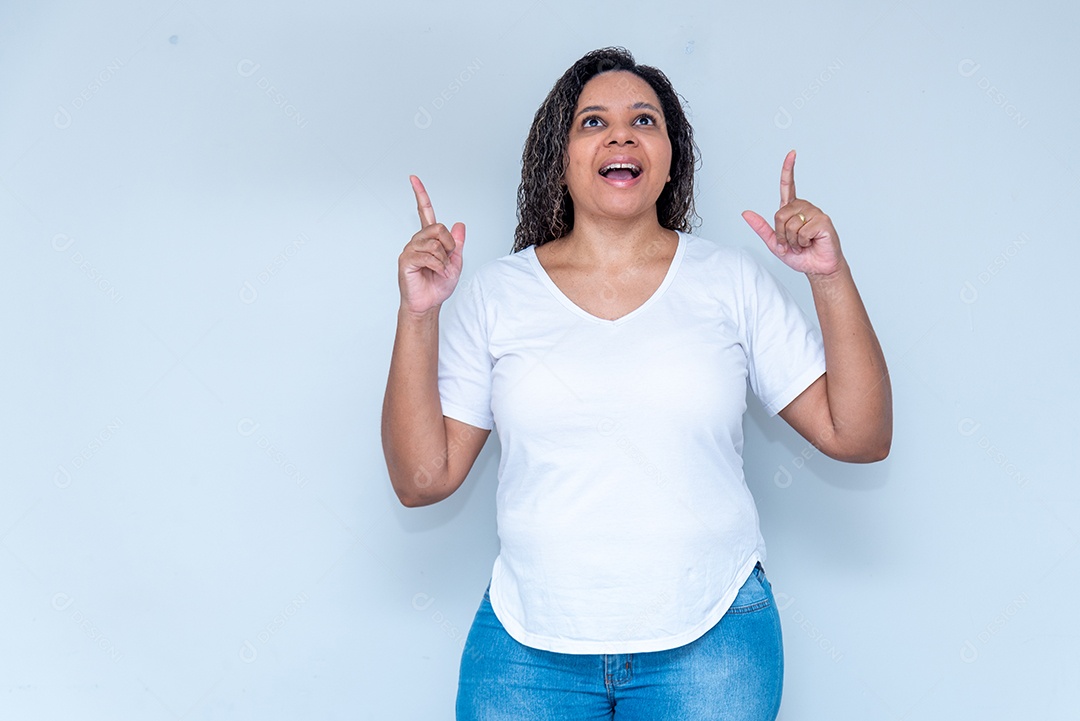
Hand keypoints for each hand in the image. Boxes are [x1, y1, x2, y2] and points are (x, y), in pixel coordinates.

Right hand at [398, 175, 465, 315]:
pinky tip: (434, 273)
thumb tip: (459, 224)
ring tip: (438, 269)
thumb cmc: (438, 285)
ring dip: (443, 259)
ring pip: (435, 243)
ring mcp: (410, 249)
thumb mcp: (456, 262)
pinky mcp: (406, 260)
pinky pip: (428, 255)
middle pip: (438, 228)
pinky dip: (437, 266)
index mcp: (429, 238)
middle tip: (447, 260)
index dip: (420, 194)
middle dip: (449, 245)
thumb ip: (457, 244)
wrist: (429, 303)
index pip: (424, 212)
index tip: (413, 178)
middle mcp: (417, 240)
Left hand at [741, 150, 843, 276]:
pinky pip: (802, 230)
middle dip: (781, 234)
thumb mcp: (774, 243)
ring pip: (790, 223)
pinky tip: (811, 243)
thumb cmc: (800, 256)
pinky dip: (802, 242)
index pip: (788, 186)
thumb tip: (745, 213)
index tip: (791, 153)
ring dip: (792, 240)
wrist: (817, 268)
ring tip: (802, 244)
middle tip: (791, 243)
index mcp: (791, 210)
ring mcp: (815, 213)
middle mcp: (803, 207)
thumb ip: (761, 228)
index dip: (788, 170)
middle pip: (779, 214)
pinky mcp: (823, 221)